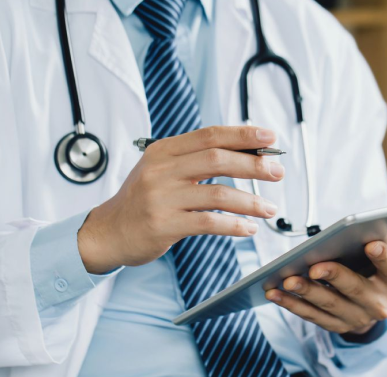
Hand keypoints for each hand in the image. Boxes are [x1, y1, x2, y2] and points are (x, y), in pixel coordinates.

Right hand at [78, 126, 283, 273]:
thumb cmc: (143, 202)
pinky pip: (209, 222)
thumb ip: (194, 161)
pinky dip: (234, 225)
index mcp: (163, 151)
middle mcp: (161, 170)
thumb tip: (245, 152)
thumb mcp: (161, 171)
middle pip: (218, 159)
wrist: (108, 232)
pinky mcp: (164, 225)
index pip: (210, 135)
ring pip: (218, 193)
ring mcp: (162, 198)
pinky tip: (249, 229)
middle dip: (254, 164)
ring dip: (250, 201)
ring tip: (269, 208)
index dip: (243, 134)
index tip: (270, 137)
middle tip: (277, 172)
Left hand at [264, 226, 386, 334]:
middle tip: (315, 265)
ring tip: (287, 278)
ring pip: (328, 305)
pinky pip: (310, 316)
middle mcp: (378, 305)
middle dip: (334, 277)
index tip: (371, 242)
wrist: (372, 308)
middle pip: (355, 289)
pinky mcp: (334, 326)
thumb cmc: (381, 272)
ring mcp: (354, 318)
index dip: (383, 257)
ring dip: (306, 292)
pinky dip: (291, 304)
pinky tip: (274, 291)